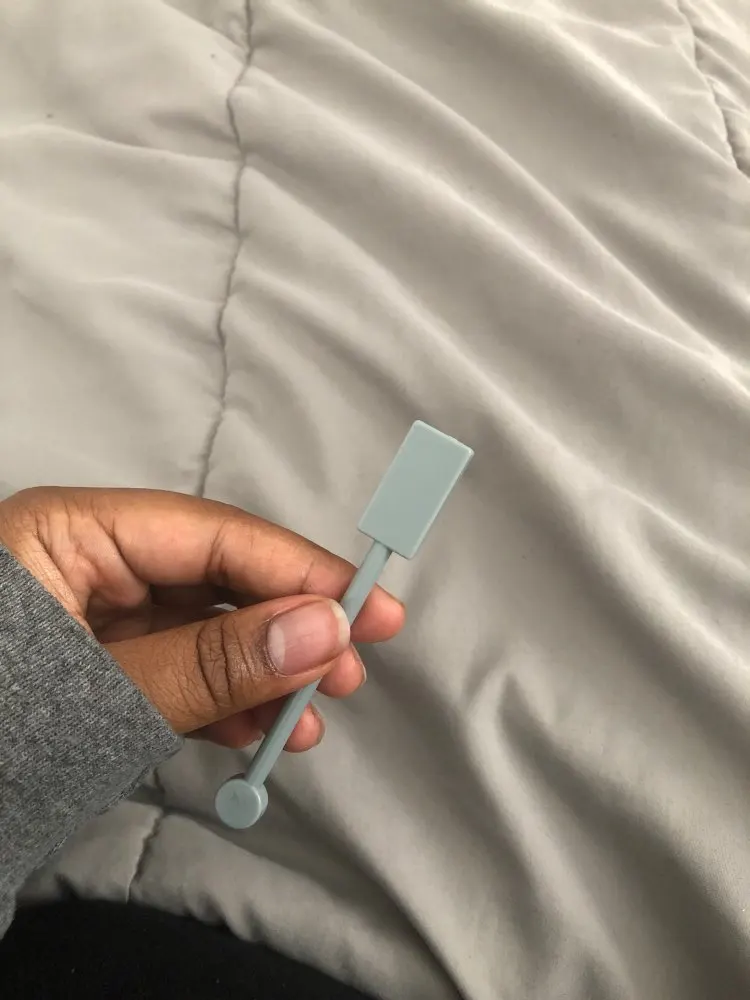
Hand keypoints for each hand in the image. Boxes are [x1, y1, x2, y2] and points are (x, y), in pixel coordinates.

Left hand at [0, 487, 403, 750]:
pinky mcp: (98, 667)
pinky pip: (177, 670)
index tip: (366, 606)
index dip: (297, 569)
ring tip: (308, 718)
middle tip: (350, 668)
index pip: (211, 533)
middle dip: (287, 625)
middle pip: (215, 578)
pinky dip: (222, 702)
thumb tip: (320, 630)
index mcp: (69, 531)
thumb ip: (212, 663)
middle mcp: (86, 563)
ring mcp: (93, 617)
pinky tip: (260, 731)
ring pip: (203, 629)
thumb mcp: (99, 695)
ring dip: (263, 674)